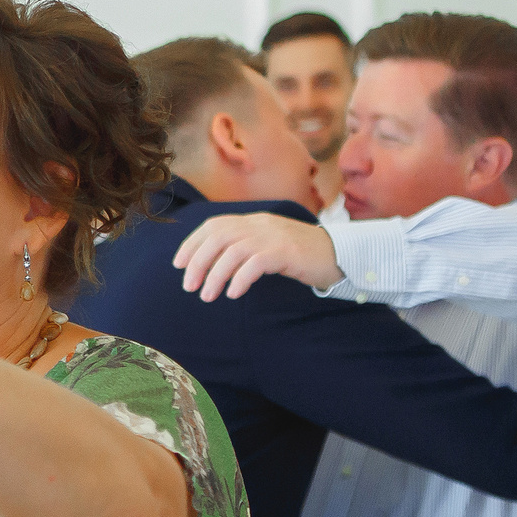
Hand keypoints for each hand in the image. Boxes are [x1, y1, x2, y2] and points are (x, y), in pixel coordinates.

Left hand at [172, 211, 344, 301]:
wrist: (338, 255)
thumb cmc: (299, 255)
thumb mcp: (267, 245)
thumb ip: (242, 248)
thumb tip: (210, 264)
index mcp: (253, 220)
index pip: (214, 225)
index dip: (192, 243)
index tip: (177, 264)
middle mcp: (260, 224)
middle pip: (218, 237)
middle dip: (197, 261)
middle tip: (189, 286)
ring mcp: (274, 236)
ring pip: (233, 252)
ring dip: (215, 275)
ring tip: (207, 296)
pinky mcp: (287, 252)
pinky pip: (255, 264)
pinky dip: (240, 279)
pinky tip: (233, 293)